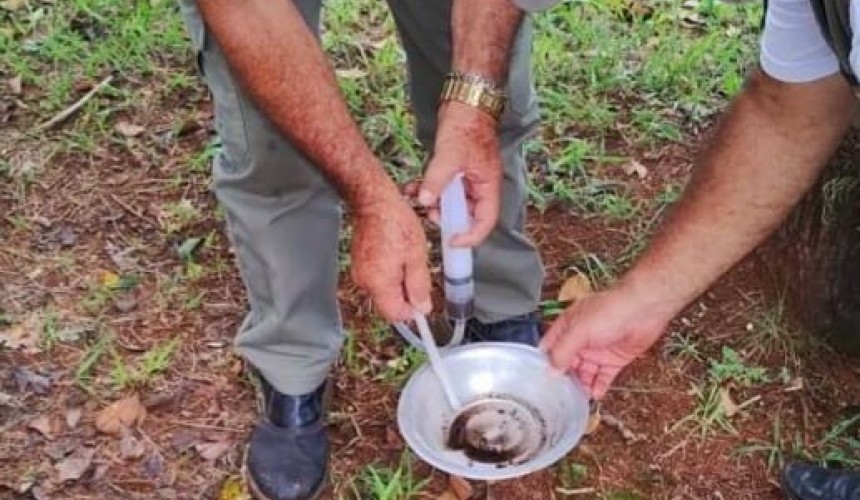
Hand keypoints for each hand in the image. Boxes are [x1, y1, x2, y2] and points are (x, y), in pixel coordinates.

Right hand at [350, 191, 431, 322]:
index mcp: (379, 283)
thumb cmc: (395, 222)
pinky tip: (396, 253)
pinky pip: (376, 277)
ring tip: (406, 258)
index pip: (397, 315)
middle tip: (416, 270)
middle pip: (389, 304)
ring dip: (398, 281)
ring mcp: (359, 272)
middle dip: (406, 294)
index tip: (424, 298)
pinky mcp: (358, 263)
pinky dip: (388, 272)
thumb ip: (419, 285)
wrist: (373, 201)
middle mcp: (364, 282)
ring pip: (384, 290)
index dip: (413, 310)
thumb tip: (422, 307)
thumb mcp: (417, 255)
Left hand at [417, 102, 501, 246]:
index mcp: (487, 186)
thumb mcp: (450, 155)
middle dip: (445, 218)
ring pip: (449, 202)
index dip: (470, 236)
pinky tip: (410, 187)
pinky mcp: (453, 170)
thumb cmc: (466, 126)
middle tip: (429, 214)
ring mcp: (466, 178)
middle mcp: (479, 186)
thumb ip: (437, 180)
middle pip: (465, 214)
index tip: (451, 239)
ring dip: (432, 203)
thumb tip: (424, 202)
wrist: (464, 101)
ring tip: (415, 198)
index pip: (485, 221)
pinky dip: (426, 189)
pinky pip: (440, 187)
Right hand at [539, 282, 676, 398]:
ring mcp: (598, 350)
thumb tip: (551, 370)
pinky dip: (599, 386)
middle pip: (567, 363)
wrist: (644, 310)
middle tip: (558, 395)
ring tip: (576, 398)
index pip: (550, 346)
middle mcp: (581, 339)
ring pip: (585, 372)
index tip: (540, 379)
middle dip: (563, 377)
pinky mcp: (615, 359)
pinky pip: (603, 376)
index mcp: (568, 326)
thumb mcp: (579, 330)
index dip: (544, 361)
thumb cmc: (610, 311)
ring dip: (581, 384)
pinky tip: (594, 395)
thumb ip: (563, 351)